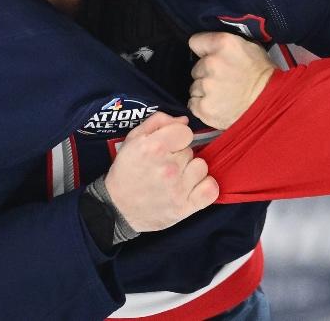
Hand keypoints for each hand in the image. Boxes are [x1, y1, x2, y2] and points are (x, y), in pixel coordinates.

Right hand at [101, 112, 217, 231]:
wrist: (117, 209)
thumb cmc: (125, 172)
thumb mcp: (133, 139)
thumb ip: (158, 122)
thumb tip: (184, 120)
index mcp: (154, 148)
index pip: (185, 132)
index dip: (177, 137)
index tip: (167, 147)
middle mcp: (168, 168)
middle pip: (191, 150)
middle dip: (180, 155)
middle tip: (164, 166)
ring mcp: (178, 189)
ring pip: (202, 167)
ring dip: (191, 171)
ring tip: (175, 178)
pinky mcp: (185, 207)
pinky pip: (211, 189)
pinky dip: (204, 187)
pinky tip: (191, 188)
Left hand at [187, 32, 276, 129]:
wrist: (271, 103)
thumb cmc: (262, 75)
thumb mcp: (250, 47)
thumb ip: (226, 44)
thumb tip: (212, 46)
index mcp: (224, 44)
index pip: (196, 42)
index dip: (203, 50)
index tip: (210, 56)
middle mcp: (211, 63)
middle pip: (196, 68)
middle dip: (206, 73)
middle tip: (224, 79)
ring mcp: (206, 86)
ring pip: (195, 87)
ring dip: (205, 91)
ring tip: (224, 94)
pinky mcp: (203, 107)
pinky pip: (193, 104)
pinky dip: (203, 106)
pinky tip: (219, 105)